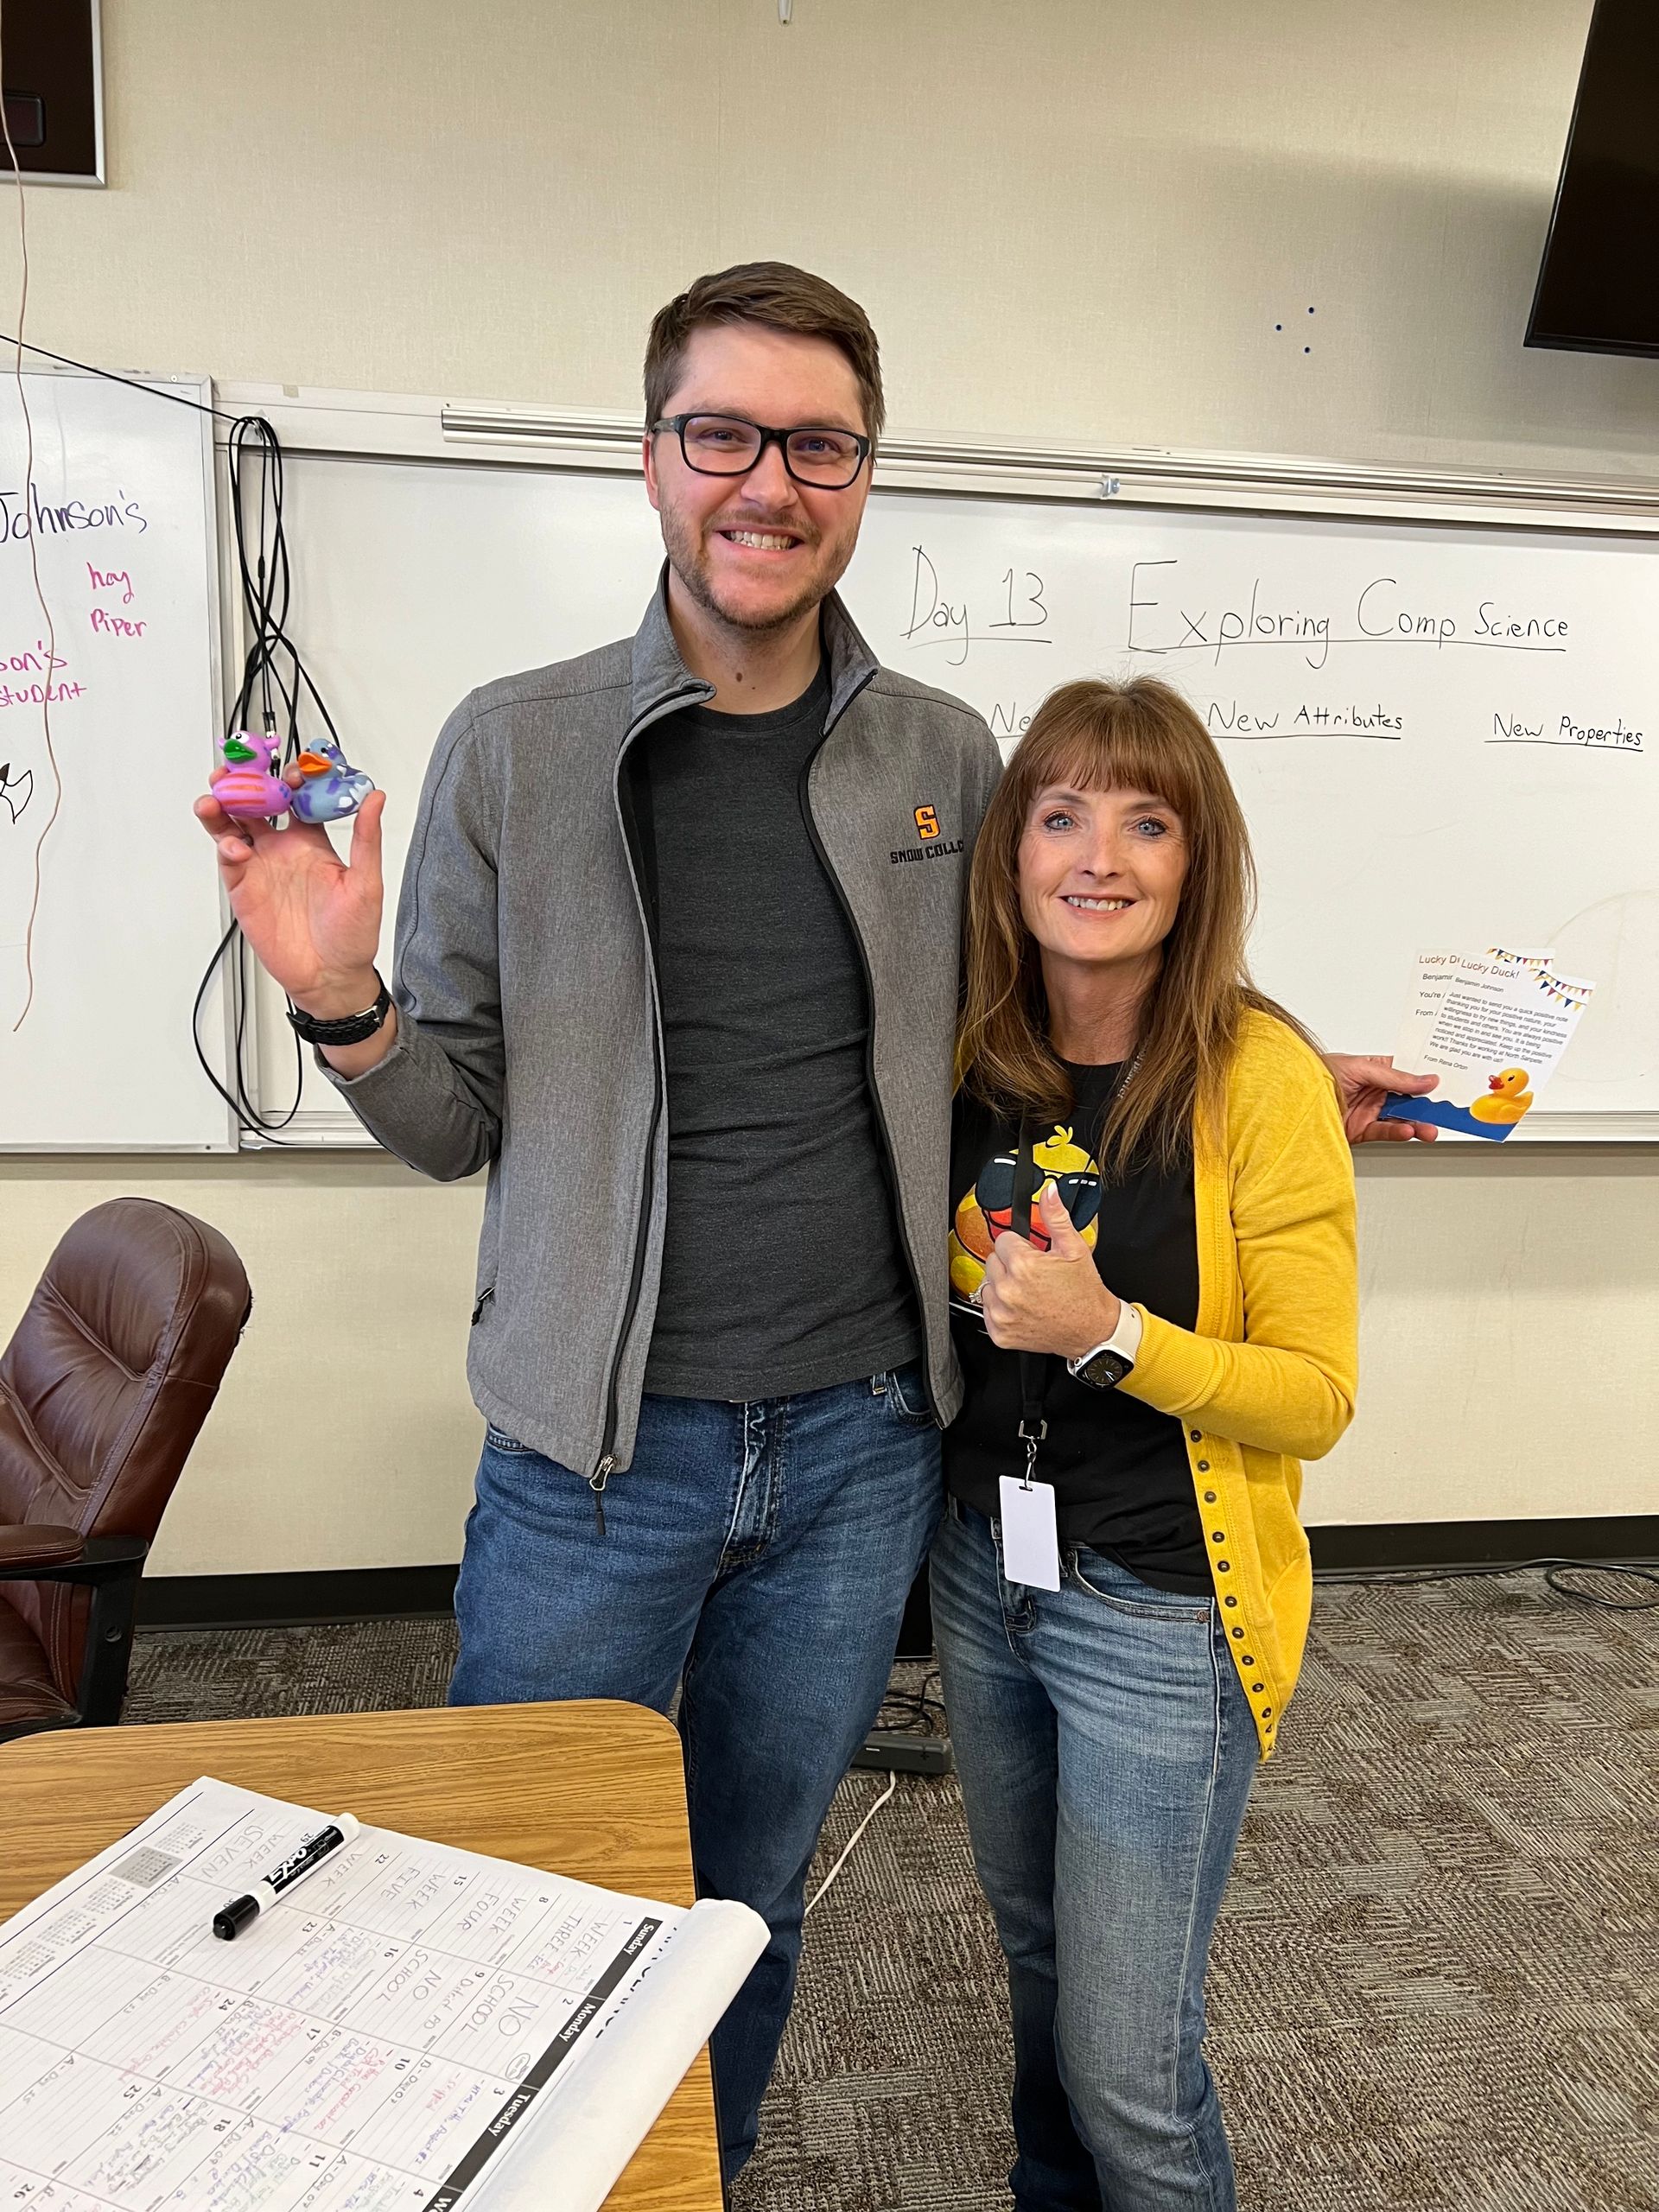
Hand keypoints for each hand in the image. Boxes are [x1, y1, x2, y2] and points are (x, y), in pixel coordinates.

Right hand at [194, 778, 386, 1015]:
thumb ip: (366, 838)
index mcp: (312, 840)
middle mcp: (283, 847)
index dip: (290, 777)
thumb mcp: (367, 883)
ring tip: (216, 797)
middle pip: (255, 803)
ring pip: (232, 825)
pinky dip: (227, 847)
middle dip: (243, 782)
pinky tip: (236, 847)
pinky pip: (229, 860)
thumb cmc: (353, 934)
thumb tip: (376, 797)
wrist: (331, 976)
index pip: (296, 796)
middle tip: (237, 768)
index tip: (292, 768)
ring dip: (221, 807)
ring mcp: (261, 866)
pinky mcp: (244, 888)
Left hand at [980, 1183, 1120, 1357]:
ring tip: (1030, 1292)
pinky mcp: (1000, 1332)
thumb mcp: (1074, 1248)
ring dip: (1004, 1286)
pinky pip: (988, 1310)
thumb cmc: (1084, 1292)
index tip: (1033, 1256)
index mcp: (1024, 1265)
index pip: (1003, 1240)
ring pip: (988, 1285)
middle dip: (1011, 1264)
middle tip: (1035, 1275)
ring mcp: (1002, 1313)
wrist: (1092, 1330)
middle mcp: (1008, 1290)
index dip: (1020, 1246)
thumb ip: (1056, 1217)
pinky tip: (1024, 1308)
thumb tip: (1049, 1193)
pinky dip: (1002, 1309)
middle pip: (993, 1261)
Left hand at [1324, 1054, 1439, 1143]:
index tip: (1446, 1085)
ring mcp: (1368, 1111)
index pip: (1407, 1074)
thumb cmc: (1313, 1073)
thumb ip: (1394, 1077)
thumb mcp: (1360, 1068)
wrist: (1290, 1102)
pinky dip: (1396, 1133)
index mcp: (1374, 1069)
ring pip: (1400, 1118)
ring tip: (1429, 1128)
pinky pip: (1384, 1132)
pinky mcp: (1360, 1131)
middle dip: (1427, 1106)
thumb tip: (1426, 1079)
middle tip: (1444, 1112)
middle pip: (1408, 1099)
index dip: (1426, 1079)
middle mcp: (1373, 1091)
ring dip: (1417, 1123)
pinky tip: (1406, 1131)